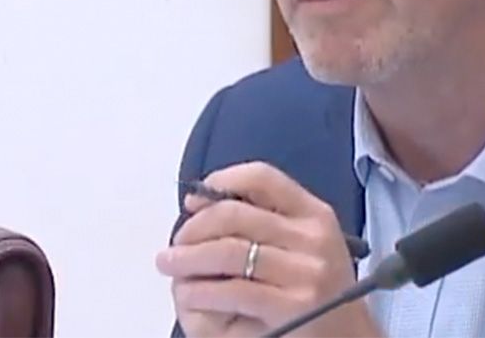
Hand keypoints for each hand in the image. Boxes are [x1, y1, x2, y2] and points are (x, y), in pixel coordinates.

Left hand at [156, 161, 381, 337]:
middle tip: (174, 245)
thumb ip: (263, 221)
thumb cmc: (316, 292)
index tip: (194, 201)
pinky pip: (232, 290)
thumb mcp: (303, 245)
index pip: (262, 178)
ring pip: (228, 251)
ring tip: (169, 265)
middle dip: (194, 228)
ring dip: (188, 258)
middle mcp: (312, 237)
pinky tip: (188, 294)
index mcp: (314, 214)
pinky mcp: (292, 306)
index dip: (221, 182)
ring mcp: (305, 272)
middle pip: (235, 215)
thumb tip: (199, 205)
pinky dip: (201, 291)